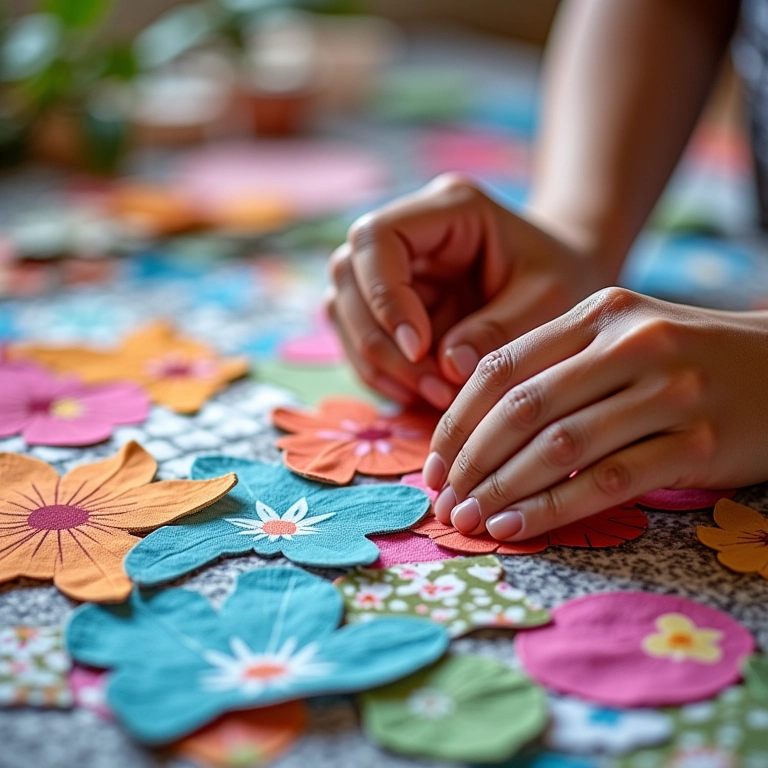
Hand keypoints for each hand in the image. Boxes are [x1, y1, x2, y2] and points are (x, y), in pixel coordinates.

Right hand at [326, 174, 611, 408]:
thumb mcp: (548, 302)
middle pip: (347, 275)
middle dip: (379, 340)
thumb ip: (499, 330)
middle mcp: (410, 233)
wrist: (567, 280)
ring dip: (375, 361)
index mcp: (449, 209)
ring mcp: (394, 268)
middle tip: (432, 387)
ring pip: (342, 309)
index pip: (378, 238)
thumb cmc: (564, 279)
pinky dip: (379, 372)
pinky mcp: (390, 303)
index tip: (420, 346)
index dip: (384, 295)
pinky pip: (358, 337)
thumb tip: (446, 365)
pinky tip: (417, 394)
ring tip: (431, 396)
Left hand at [422, 287, 767, 540]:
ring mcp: (671, 392)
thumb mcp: (621, 338)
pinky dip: (554, 507)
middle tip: (445, 500)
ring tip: (470, 519)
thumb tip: (474, 428)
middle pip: (523, 408)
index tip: (435, 463)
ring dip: (504, 490)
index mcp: (600, 312)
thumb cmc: (685, 358)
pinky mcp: (701, 443)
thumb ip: (555, 366)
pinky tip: (518, 527)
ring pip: (561, 447)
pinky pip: (609, 481)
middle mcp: (633, 344)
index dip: (458, 421)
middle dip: (472, 461)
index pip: (503, 368)